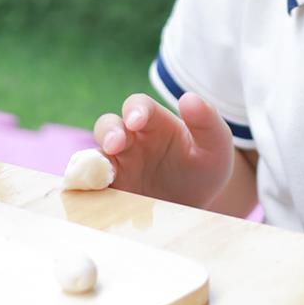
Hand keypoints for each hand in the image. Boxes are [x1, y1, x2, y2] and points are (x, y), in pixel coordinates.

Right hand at [91, 91, 235, 207]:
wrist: (199, 206)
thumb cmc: (205, 167)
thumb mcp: (216, 145)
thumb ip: (207, 121)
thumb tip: (188, 98)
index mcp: (154, 122)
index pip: (138, 106)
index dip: (134, 110)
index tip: (136, 121)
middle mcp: (130, 140)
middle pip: (107, 126)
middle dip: (108, 133)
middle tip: (114, 145)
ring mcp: (118, 166)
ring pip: (94, 156)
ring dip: (92, 162)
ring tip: (102, 176)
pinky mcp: (111, 192)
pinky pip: (91, 187)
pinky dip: (87, 188)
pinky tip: (94, 197)